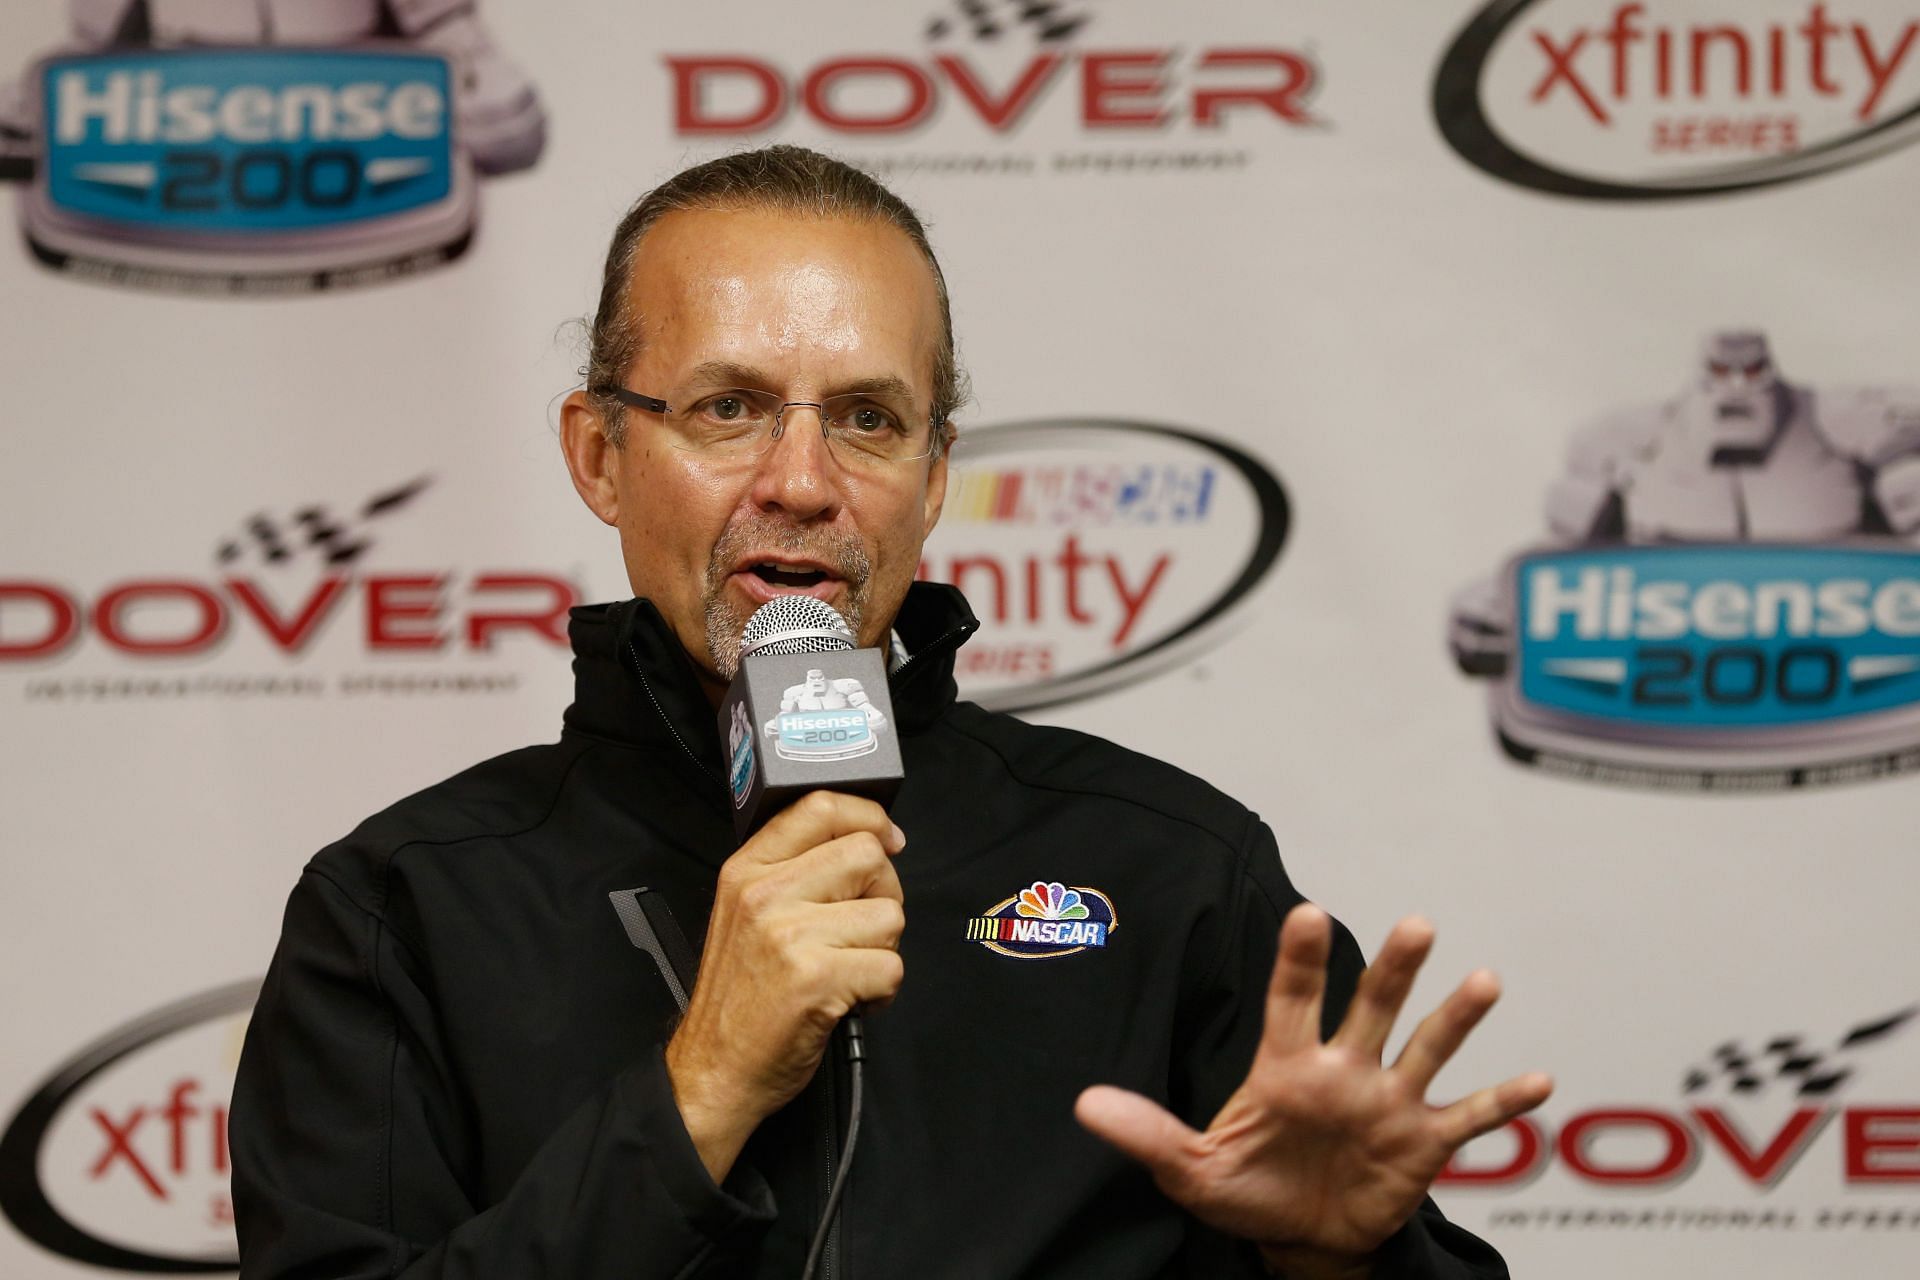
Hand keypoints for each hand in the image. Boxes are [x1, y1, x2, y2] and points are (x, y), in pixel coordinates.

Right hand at [665, 791, 905, 1181]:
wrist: (715, 1070)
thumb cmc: (741, 998)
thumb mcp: (746, 913)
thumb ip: (794, 870)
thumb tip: (870, 841)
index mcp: (748, 869)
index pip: (821, 806)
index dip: (870, 817)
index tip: (889, 840)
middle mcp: (766, 892)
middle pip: (868, 854)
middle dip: (884, 893)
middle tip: (862, 929)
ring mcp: (790, 933)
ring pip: (889, 914)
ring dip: (882, 950)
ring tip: (847, 971)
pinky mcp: (817, 977)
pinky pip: (891, 966)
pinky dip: (883, 991)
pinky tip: (850, 1000)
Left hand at [1074, 906, 1550, 1271]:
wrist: (1302, 1240)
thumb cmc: (1247, 1191)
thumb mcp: (1190, 1169)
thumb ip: (1146, 1133)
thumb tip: (1083, 1105)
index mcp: (1286, 1068)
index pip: (1291, 1000)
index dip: (1299, 959)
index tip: (1304, 912)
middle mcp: (1344, 1071)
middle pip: (1371, 1007)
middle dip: (1392, 968)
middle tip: (1415, 924)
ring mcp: (1388, 1102)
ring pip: (1426, 1047)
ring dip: (1456, 1017)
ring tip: (1484, 981)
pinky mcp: (1423, 1143)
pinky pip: (1470, 1118)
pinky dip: (1504, 1101)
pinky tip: (1540, 1078)